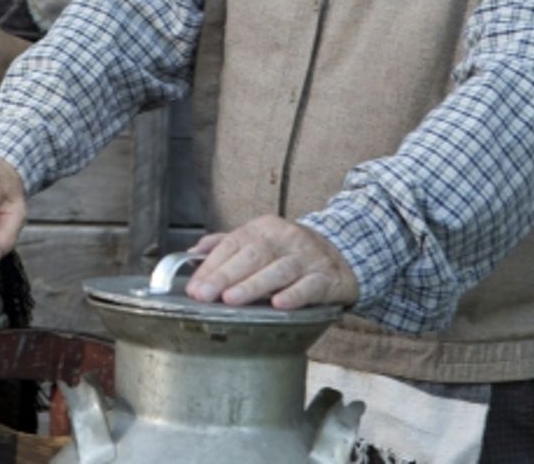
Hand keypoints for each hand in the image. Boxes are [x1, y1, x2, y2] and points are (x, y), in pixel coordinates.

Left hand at [184, 215, 359, 309]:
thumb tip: (191, 252)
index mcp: (264, 228)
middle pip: (252, 255)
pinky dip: (293, 295)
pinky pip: (309, 286)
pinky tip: (278, 304)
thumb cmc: (290, 253)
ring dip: (253, 285)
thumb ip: (225, 244)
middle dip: (226, 276)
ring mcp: (307, 257)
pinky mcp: (326, 278)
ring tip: (232, 299)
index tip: (195, 286)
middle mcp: (286, 238)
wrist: (341, 257)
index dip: (212, 265)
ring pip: (278, 270)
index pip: (233, 243)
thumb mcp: (259, 241)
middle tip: (205, 295)